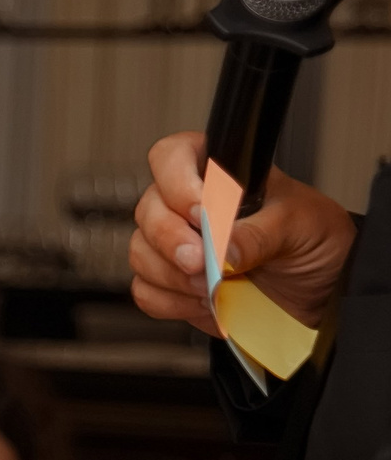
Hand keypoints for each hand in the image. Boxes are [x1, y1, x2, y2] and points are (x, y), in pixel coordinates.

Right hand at [129, 129, 354, 333]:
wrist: (319, 289)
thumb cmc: (313, 241)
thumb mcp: (300, 226)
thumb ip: (261, 233)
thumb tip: (224, 248)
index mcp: (219, 175)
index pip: (172, 157)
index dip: (176, 182)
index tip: (202, 212)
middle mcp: (189, 207)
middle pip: (148, 210)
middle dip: (171, 240)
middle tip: (201, 261)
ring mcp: (175, 246)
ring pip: (141, 253)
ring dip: (174, 275)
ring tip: (214, 285)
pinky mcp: (170, 285)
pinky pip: (146, 292)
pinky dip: (173, 302)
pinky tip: (206, 301)